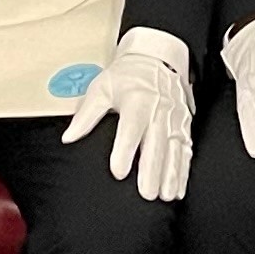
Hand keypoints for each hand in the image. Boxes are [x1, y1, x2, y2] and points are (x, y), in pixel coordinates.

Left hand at [63, 27, 194, 200]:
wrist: (158, 57)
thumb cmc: (127, 76)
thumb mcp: (102, 88)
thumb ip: (86, 115)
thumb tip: (68, 137)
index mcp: (138, 101)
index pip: (131, 129)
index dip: (125, 151)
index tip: (118, 172)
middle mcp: (160, 111)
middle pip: (156, 144)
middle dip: (152, 171)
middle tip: (147, 194)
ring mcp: (175, 120)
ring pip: (175, 151)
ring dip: (171, 175)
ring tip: (165, 196)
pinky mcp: (184, 127)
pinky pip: (185, 151)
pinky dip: (183, 172)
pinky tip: (178, 190)